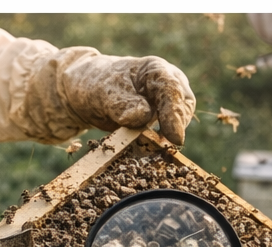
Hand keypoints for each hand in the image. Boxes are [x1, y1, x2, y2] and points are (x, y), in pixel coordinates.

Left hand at [30, 49, 194, 145]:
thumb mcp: (104, 92)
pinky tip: (146, 152)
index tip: (174, 138)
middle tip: (163, 147)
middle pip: (183, 106)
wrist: (87, 93)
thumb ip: (123, 104)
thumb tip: (143, 117)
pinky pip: (166, 133)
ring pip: (177, 122)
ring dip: (167, 138)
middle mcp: (168, 84)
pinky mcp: (160, 120)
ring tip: (150, 150)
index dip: (174, 115)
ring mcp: (166, 102)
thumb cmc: (97, 86)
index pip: (172, 91)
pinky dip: (158, 144)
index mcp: (155, 70)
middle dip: (175, 126)